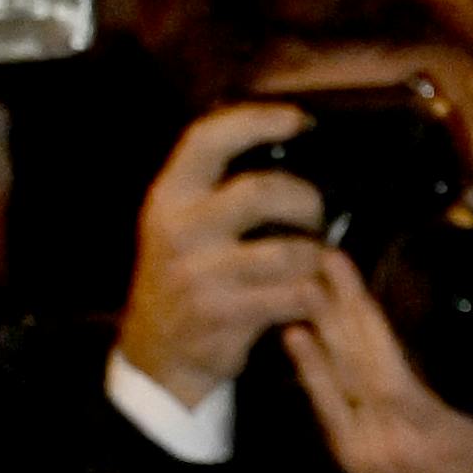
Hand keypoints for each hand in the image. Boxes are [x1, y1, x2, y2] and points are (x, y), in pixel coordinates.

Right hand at [120, 96, 343, 400]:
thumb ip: (215, 190)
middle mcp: (179, 229)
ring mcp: (199, 273)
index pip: (209, 138)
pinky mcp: (223, 314)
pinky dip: (314, 294)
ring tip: (316, 260)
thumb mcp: (181, 225)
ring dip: (316, 255)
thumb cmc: (184, 278)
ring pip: (288, 251)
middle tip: (316, 215)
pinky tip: (311, 295)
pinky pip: (293, 295)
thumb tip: (280, 147)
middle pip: (261, 192)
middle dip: (305, 200)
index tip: (300, 119)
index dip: (258, 120)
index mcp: (169, 196)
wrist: (157, 353)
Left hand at [274, 241, 472, 472]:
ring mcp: (362, 450)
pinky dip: (309, 369)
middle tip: (316, 256)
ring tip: (300, 284)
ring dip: (315, 328)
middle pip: (348, 357)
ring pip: (330, 378)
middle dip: (331, 302)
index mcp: (426, 427)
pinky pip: (323, 406)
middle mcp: (384, 438)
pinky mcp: (351, 461)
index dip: (356, 307)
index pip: (378, 354)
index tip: (341, 265)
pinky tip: (297, 340)